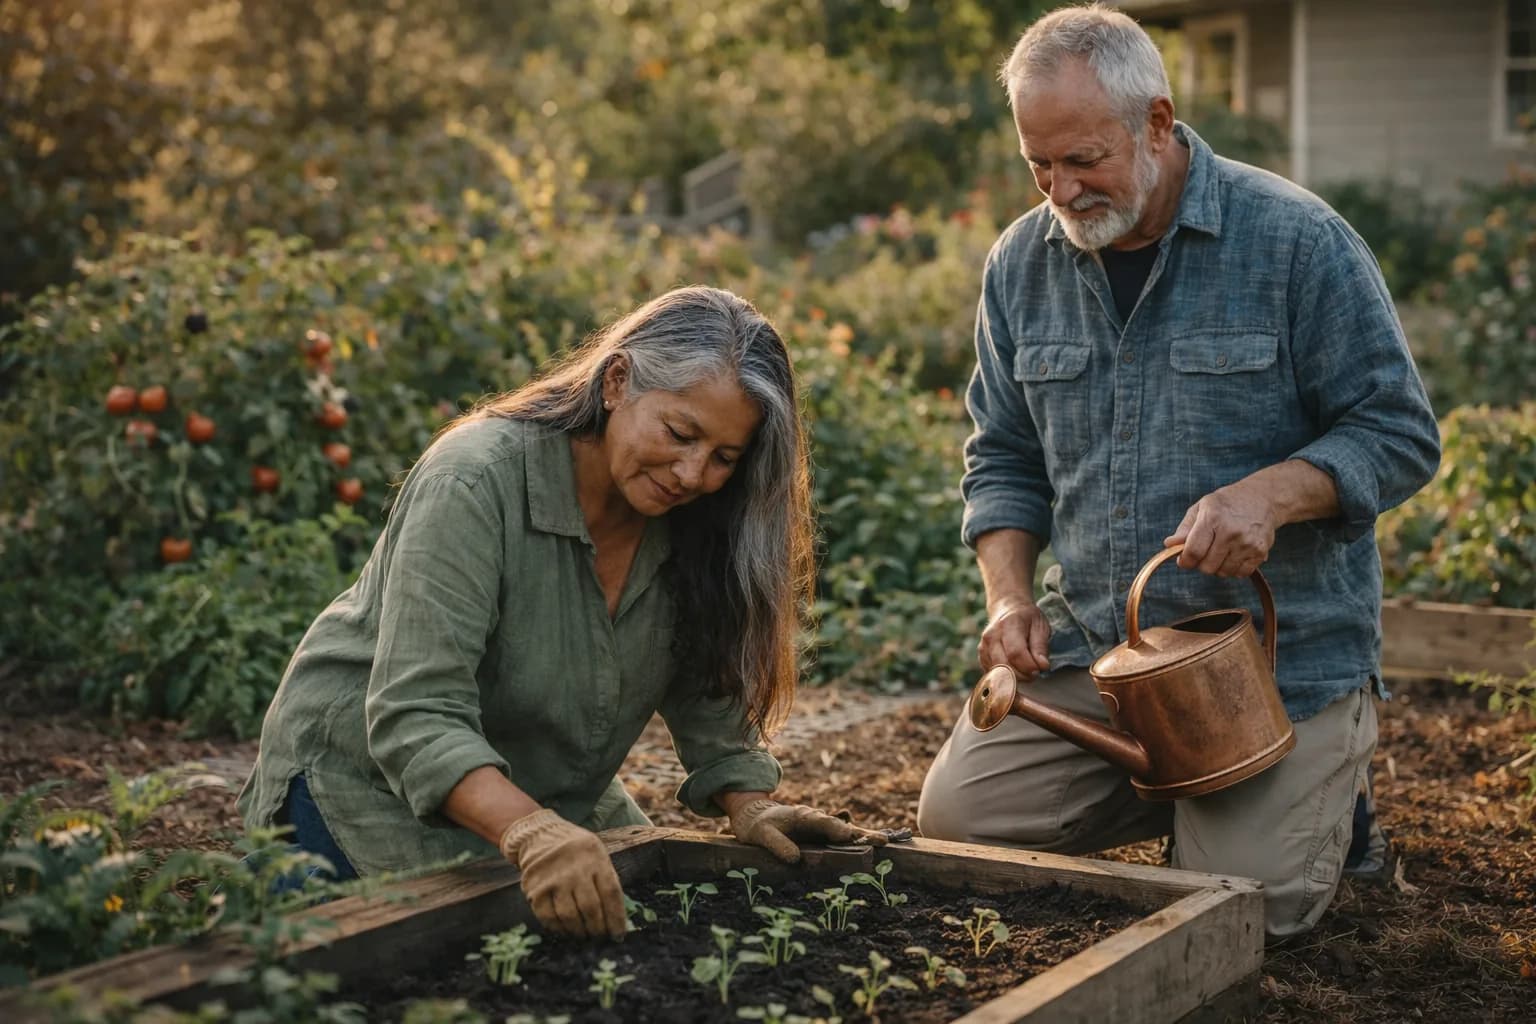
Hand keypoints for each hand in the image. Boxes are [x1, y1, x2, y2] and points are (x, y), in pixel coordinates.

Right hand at [499, 809, 626, 938]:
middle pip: (591, 908)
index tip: (618, 935)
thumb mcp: (597, 853)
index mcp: (596, 859)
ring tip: (584, 935)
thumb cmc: (575, 850)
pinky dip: (558, 929)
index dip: (616, 918)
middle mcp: (575, 870)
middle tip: (600, 938)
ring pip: (570, 916)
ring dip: (579, 932)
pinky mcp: (536, 889)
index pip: (611, 894)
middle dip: (598, 929)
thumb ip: (606, 879)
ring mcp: (554, 880)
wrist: (539, 835)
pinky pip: (549, 917)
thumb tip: (617, 916)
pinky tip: (565, 929)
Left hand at [727, 798, 887, 862]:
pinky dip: (858, 843)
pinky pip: (843, 840)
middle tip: (881, 840)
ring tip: (884, 843)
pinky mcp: (824, 836)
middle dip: (860, 834)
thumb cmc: (758, 826)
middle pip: (842, 827)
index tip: (847, 836)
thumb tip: (796, 860)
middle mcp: (817, 820)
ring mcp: (822, 828)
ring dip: (864, 838)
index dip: (835, 829)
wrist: (757, 817)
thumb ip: (777, 845)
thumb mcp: (761, 835)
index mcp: (802, 816)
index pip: (821, 822)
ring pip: (847, 833)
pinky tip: (874, 849)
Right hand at [978, 598, 1050, 677]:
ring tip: (1025, 669)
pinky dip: (1006, 676)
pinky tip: (1015, 668)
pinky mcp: (981, 656)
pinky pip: (993, 674)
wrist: (1006, 609)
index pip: (1015, 653)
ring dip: (1015, 677)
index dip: (1029, 666)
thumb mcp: (1040, 626)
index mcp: (1008, 624)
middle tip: (1035, 672)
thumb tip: (1042, 666)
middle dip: (1023, 675)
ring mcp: (983, 646)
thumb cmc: (1026, 618)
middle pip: (1005, 665)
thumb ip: (1041, 646)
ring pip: (998, 673)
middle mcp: (991, 636)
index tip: (1040, 669)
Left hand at [1165, 480, 1278, 576]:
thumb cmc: (1226, 504)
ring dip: (1218, 567)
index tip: (1184, 559)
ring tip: (1220, 551)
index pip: (1193, 552)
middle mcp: (1231, 532)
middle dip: (1201, 564)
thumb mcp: (1201, 508)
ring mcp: (1248, 543)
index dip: (1185, 561)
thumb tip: (1169, 545)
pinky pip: (1240, 574)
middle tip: (1205, 552)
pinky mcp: (1261, 552)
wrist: (1262, 498)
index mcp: (1213, 518)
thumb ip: (1184, 529)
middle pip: (1207, 567)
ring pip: (1223, 573)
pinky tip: (1234, 554)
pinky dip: (1234, 569)